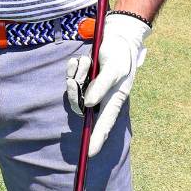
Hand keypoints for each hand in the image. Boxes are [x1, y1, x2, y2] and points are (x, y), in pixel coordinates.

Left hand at [66, 13, 151, 156]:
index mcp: (113, 100)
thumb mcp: (114, 69)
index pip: (104, 124)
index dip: (97, 139)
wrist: (115, 37)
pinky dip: (73, 67)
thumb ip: (102, 85)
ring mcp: (89, 88)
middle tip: (77, 76)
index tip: (89, 153)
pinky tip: (81, 59)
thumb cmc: (120, 55)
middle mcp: (100, 97)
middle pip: (79, 105)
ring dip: (77, 73)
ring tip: (86, 60)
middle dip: (75, 91)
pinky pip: (70, 76)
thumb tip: (90, 103)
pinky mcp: (82, 78)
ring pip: (73, 89)